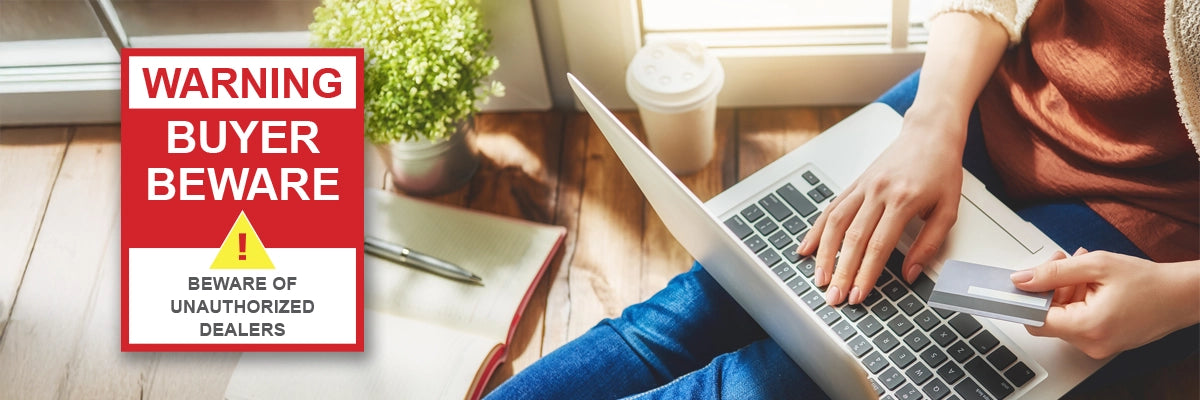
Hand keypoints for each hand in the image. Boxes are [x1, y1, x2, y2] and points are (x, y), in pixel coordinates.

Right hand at [797, 112, 964, 304]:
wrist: (929, 133)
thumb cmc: (941, 169)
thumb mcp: (948, 209)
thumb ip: (929, 244)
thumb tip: (910, 273)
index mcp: (903, 200)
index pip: (879, 245)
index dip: (866, 273)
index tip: (858, 295)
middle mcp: (878, 192)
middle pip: (853, 239)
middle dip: (841, 272)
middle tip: (834, 297)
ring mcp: (862, 187)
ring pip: (835, 224)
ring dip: (824, 254)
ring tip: (819, 278)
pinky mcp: (854, 184)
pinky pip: (831, 209)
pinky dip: (817, 230)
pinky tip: (807, 248)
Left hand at [1011, 249, 1199, 358]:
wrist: (1183, 296)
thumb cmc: (1149, 282)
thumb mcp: (1097, 265)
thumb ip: (1054, 272)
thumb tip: (1022, 279)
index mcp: (1087, 327)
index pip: (1036, 320)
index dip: (1027, 298)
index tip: (1022, 283)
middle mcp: (1090, 343)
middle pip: (1049, 317)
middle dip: (1050, 287)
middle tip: (1063, 262)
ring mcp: (1097, 346)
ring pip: (1063, 317)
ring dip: (1066, 290)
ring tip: (1083, 268)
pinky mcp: (1103, 342)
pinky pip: (1079, 321)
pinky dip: (1079, 300)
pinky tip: (1091, 282)